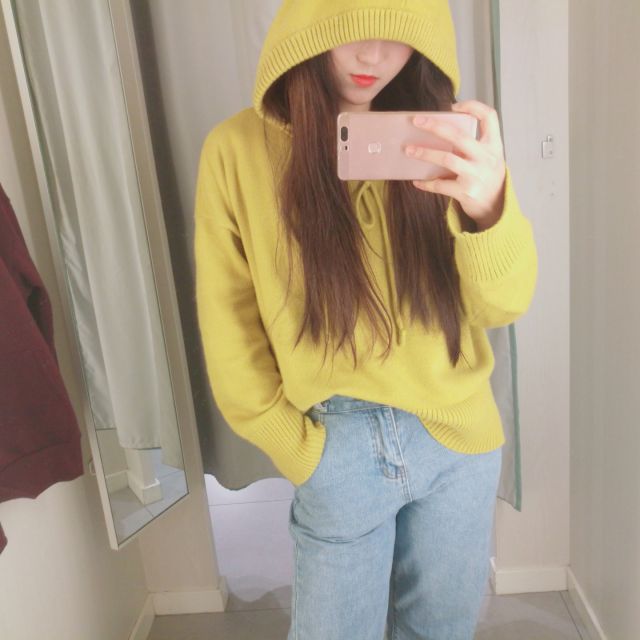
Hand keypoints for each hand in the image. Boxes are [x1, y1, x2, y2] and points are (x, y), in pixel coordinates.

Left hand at [405, 100, 506, 230]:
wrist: (495, 206)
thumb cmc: (486, 177)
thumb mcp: (488, 158)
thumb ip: (473, 146)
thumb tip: (439, 132)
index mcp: (493, 145)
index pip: (489, 117)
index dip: (472, 107)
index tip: (453, 106)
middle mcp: (486, 158)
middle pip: (459, 136)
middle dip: (435, 127)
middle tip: (417, 121)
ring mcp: (476, 175)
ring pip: (447, 159)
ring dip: (425, 153)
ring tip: (409, 150)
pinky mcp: (465, 192)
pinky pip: (440, 185)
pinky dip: (426, 183)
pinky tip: (416, 180)